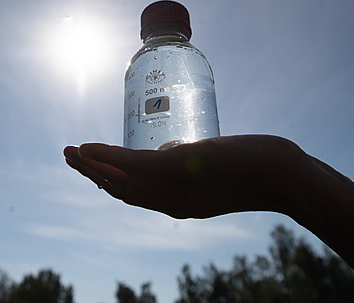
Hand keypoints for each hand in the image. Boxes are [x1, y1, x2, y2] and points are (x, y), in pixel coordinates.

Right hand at [63, 135, 308, 218]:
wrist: (285, 176)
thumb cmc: (257, 169)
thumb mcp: (214, 167)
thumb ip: (188, 161)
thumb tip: (166, 149)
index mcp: (178, 204)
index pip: (134, 196)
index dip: (107, 183)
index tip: (91, 169)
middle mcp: (170, 203)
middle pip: (119, 191)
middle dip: (90, 175)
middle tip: (69, 156)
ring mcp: (173, 187)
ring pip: (119, 180)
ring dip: (89, 166)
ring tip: (68, 152)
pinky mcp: (178, 168)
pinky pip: (132, 165)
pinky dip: (105, 157)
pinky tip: (88, 148)